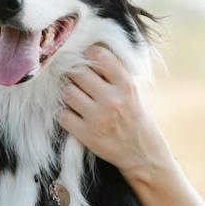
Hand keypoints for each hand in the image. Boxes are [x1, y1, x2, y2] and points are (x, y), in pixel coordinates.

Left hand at [56, 44, 168, 178]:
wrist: (142, 153)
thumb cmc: (134, 116)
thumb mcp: (132, 91)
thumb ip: (113, 73)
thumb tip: (86, 52)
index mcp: (126, 85)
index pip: (99, 56)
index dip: (88, 55)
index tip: (86, 60)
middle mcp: (113, 100)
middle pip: (78, 72)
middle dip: (74, 74)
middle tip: (77, 80)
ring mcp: (99, 118)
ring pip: (67, 92)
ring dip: (68, 93)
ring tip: (75, 97)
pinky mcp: (87, 135)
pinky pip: (62, 114)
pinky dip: (63, 112)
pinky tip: (72, 113)